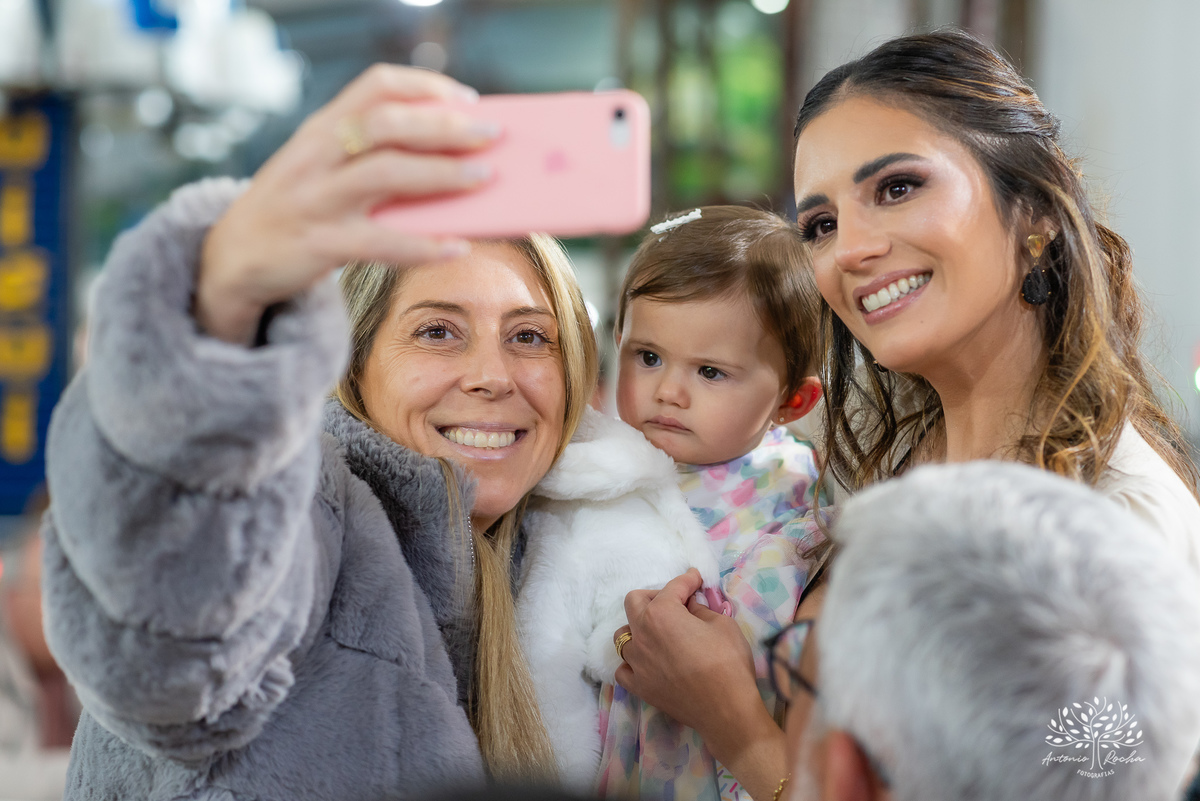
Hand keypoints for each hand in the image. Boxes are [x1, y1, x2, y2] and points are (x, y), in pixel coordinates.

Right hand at [196, 65, 498, 343]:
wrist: (232, 257)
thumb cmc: (297, 208)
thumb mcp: (322, 167)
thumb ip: (372, 157)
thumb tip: (453, 161)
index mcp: (322, 128)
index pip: (375, 86)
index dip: (426, 86)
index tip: (468, 99)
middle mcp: (316, 155)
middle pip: (386, 125)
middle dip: (444, 126)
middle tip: (491, 134)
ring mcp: (315, 198)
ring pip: (384, 174)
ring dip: (440, 173)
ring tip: (483, 178)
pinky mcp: (318, 243)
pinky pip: (379, 242)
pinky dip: (423, 245)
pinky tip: (457, 247)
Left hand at [615, 569, 789, 798]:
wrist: (726, 709)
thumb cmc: (728, 663)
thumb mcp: (723, 625)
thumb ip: (701, 610)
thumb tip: (690, 605)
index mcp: (662, 613)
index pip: (672, 587)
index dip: (687, 580)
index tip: (696, 579)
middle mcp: (641, 634)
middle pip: (633, 602)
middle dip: (653, 596)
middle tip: (674, 603)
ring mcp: (636, 662)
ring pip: (624, 636)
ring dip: (639, 629)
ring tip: (659, 635)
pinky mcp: (638, 686)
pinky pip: (624, 668)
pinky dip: (633, 662)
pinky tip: (648, 663)